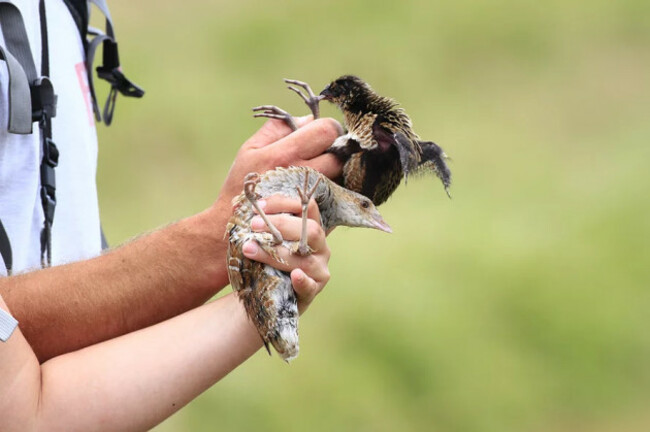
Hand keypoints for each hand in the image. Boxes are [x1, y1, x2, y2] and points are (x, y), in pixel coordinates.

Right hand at [216, 116, 343, 209]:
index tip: (322, 133)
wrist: (235, 224)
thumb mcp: (250, 148)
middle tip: (323, 152)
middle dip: (334, 149)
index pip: (326, 131)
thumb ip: (278, 128)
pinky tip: (318, 188)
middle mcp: (300, 175)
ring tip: (318, 170)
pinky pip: (337, 195)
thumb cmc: (241, 183)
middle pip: (338, 154)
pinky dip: (333, 188)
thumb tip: (307, 119)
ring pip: (339, 175)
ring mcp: (310, 196)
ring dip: (334, 170)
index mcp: (284, 155)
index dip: (329, 128)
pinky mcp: (316, 214)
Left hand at [240, 195, 330, 313]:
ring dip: (275, 253)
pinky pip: (310, 286)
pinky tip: (294, 275)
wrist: (263, 297)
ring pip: (305, 259)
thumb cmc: (265, 263)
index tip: (259, 206)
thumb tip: (236, 206)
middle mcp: (320, 248)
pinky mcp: (312, 292)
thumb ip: (259, 225)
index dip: (284, 203)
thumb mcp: (265, 241)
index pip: (307, 208)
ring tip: (250, 249)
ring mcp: (319, 270)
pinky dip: (302, 280)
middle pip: (311, 230)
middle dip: (281, 225)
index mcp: (310, 230)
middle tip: (254, 225)